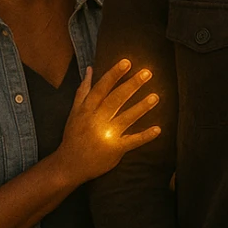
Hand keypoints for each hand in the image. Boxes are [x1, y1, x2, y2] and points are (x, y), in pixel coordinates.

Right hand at [53, 59, 161, 184]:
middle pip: (116, 99)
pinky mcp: (115, 150)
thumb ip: (83, 90)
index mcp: (86, 109)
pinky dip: (145, 136)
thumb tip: (90, 69)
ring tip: (156, 96)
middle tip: (147, 73)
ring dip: (142, 107)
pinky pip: (132, 141)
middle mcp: (96, 120)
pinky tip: (158, 129)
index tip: (127, 62)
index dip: (114, 74)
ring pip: (126, 118)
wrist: (69, 165)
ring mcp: (106, 136)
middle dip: (132, 85)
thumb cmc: (73, 135)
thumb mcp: (74, 112)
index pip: (102, 88)